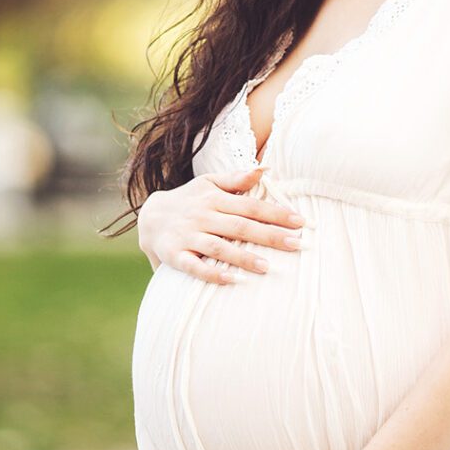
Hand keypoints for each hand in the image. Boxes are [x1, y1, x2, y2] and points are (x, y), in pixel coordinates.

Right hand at [141, 165, 303, 283]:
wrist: (148, 217)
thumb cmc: (189, 199)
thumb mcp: (208, 182)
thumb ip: (236, 178)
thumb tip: (265, 169)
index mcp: (214, 198)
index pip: (250, 206)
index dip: (276, 213)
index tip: (300, 221)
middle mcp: (202, 216)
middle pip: (240, 227)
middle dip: (269, 235)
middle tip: (296, 244)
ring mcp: (187, 236)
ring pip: (218, 247)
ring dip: (242, 257)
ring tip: (267, 267)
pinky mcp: (174, 254)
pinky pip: (193, 266)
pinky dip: (210, 273)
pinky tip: (231, 280)